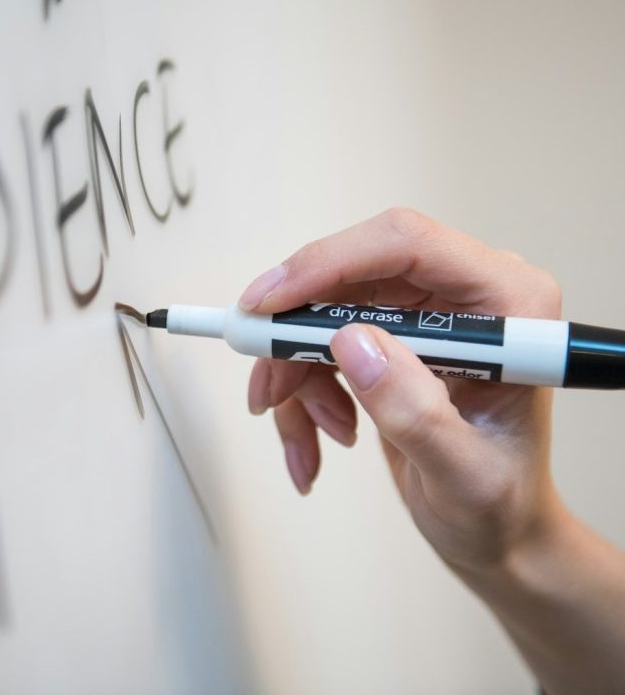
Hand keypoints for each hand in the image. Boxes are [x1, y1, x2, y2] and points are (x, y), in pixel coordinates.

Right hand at [238, 207, 562, 571]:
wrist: (497, 528)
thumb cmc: (500, 505)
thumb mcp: (463, 475)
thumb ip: (414, 411)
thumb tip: (350, 342)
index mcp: (506, 301)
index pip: (405, 245)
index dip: (327, 263)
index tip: (265, 306)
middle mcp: (464, 293)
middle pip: (351, 276)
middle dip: (297, 336)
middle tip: (266, 388)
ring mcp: (425, 314)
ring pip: (326, 314)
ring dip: (299, 376)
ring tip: (312, 439)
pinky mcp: (393, 338)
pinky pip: (323, 344)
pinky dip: (304, 393)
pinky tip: (318, 438)